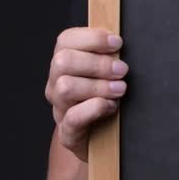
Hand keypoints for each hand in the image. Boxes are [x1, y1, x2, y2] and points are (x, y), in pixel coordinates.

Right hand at [45, 27, 128, 161]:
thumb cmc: (107, 98)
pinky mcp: (67, 133)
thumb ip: (109, 56)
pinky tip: (110, 105)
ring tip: (120, 89)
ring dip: (97, 86)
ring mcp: (59, 109)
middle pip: (63, 61)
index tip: (118, 43)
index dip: (92, 38)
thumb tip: (120, 42)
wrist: (100, 141)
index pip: (66, 40)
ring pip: (65, 87)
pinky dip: (93, 108)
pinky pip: (73, 118)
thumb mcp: (107, 74)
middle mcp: (56, 84)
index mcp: (64, 64)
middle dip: (97, 63)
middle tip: (122, 70)